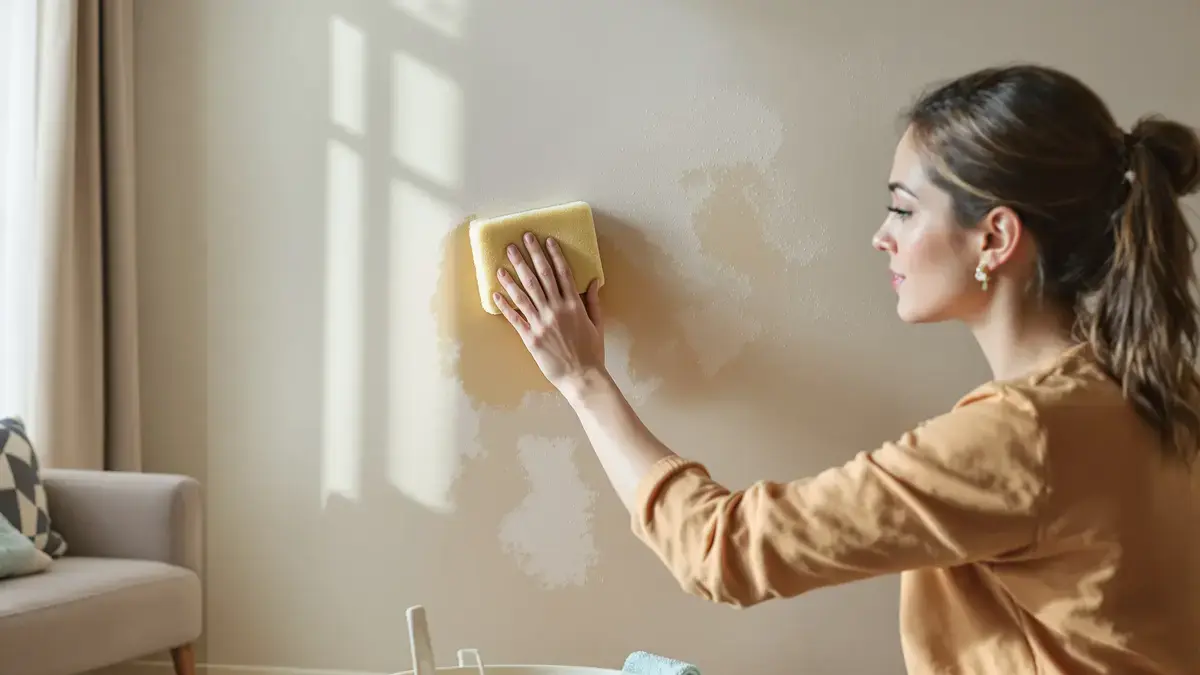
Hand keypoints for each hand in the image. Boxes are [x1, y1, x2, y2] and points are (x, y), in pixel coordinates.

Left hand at [494, 232, 605, 396]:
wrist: (582, 377)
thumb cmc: (592, 351)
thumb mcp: (597, 324)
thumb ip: (593, 301)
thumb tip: (593, 281)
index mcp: (574, 305)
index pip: (562, 273)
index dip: (553, 254)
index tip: (546, 240)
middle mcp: (556, 310)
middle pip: (540, 277)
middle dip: (530, 256)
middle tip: (520, 239)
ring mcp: (542, 323)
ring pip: (524, 294)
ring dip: (512, 276)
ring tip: (502, 261)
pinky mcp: (531, 337)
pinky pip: (515, 318)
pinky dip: (505, 305)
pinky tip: (496, 293)